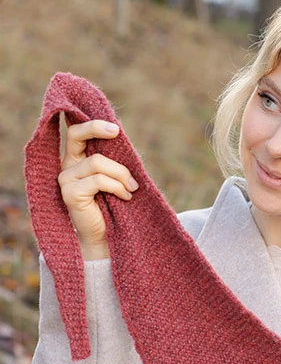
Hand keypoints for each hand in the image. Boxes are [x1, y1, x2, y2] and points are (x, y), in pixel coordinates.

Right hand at [58, 119, 138, 258]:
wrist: (106, 238)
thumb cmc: (113, 207)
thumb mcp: (115, 178)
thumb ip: (114, 160)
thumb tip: (121, 136)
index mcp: (76, 160)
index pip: (76, 133)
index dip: (93, 125)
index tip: (116, 129)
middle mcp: (66, 167)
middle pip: (75, 135)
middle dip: (97, 129)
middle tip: (117, 133)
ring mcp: (65, 179)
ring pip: (97, 162)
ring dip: (121, 174)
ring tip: (132, 189)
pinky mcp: (70, 193)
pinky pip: (99, 180)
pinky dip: (117, 187)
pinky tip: (126, 196)